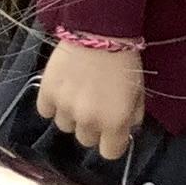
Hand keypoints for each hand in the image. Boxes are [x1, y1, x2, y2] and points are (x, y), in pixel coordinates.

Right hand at [37, 41, 144, 158]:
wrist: (99, 31)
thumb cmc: (124, 61)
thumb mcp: (139, 91)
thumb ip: (132, 117)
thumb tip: (125, 130)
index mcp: (114, 123)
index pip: (110, 153)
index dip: (112, 142)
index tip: (112, 131)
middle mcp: (88, 121)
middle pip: (86, 141)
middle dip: (91, 127)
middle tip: (95, 105)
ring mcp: (65, 108)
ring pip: (65, 126)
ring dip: (71, 115)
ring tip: (77, 94)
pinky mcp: (46, 93)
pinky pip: (46, 111)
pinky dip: (53, 103)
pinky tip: (62, 89)